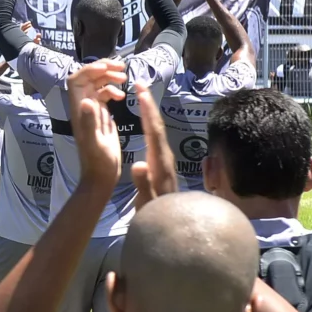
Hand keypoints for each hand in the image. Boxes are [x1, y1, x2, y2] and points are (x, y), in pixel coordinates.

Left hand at [66, 60, 126, 189]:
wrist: (102, 175)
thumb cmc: (98, 161)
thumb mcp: (95, 142)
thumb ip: (90, 122)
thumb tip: (86, 101)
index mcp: (79, 110)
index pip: (76, 80)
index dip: (89, 69)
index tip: (107, 66)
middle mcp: (83, 108)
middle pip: (87, 78)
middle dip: (102, 69)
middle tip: (122, 67)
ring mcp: (92, 112)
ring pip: (96, 85)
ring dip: (109, 77)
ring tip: (125, 78)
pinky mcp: (101, 117)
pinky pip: (104, 95)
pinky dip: (113, 90)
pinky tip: (122, 96)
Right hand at [129, 84, 178, 205]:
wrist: (173, 227)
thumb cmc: (156, 215)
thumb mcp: (147, 202)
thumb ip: (143, 184)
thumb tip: (138, 164)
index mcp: (160, 164)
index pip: (154, 132)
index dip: (148, 111)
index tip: (142, 91)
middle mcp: (165, 159)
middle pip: (158, 127)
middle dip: (149, 105)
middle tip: (141, 84)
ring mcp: (165, 161)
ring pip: (158, 131)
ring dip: (150, 112)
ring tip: (142, 96)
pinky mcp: (163, 165)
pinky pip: (155, 138)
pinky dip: (150, 125)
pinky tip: (146, 123)